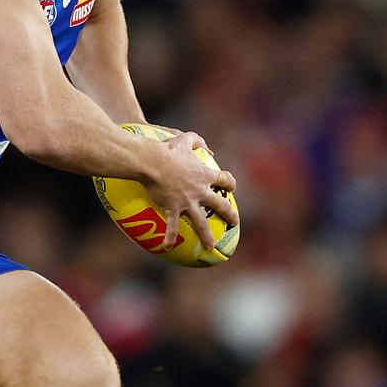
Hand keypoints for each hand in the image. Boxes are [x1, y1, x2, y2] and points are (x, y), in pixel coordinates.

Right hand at [142, 131, 238, 249]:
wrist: (152, 162)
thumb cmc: (167, 150)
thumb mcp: (184, 139)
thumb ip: (197, 141)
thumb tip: (207, 148)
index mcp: (205, 175)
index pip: (225, 180)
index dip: (230, 183)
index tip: (231, 188)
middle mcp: (200, 191)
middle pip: (220, 205)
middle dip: (229, 215)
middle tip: (234, 223)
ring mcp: (187, 202)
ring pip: (201, 222)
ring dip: (207, 236)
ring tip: (211, 247)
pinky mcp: (173, 208)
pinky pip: (173, 226)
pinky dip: (170, 237)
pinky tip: (168, 247)